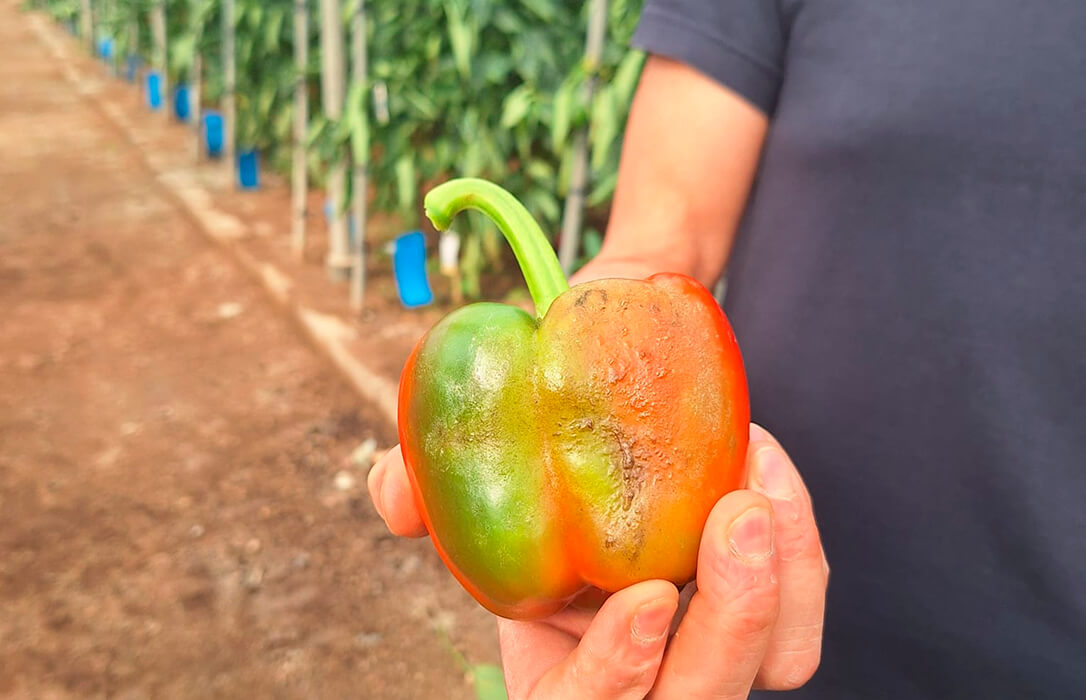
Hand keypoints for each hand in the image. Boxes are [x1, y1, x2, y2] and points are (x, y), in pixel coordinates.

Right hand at [369, 424, 826, 698]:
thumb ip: (432, 505)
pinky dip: (799, 550)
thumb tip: (393, 491)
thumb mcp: (474, 533)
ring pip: (774, 662)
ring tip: (763, 479)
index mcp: (567, 690)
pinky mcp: (757, 627)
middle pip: (704, 697)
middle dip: (732, 613)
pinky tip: (764, 470)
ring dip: (784, 573)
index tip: (642, 599)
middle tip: (738, 510)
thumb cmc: (532, 549)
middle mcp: (648, 690)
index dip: (617, 671)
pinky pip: (797, 615)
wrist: (590, 535)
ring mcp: (707, 661)